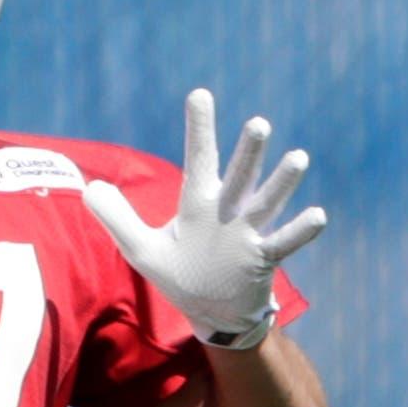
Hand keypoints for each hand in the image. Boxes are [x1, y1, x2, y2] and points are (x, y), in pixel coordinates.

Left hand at [85, 88, 326, 349]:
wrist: (211, 312)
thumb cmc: (180, 274)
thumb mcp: (141, 249)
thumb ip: (117, 218)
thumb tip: (89, 189)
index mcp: (199, 203)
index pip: (199, 158)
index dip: (199, 129)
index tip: (200, 94)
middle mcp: (228, 211)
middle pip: (239, 175)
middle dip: (249, 152)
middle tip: (258, 123)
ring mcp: (248, 233)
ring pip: (266, 202)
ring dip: (281, 182)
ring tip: (298, 157)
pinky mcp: (263, 258)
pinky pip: (284, 242)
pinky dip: (300, 230)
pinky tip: (318, 214)